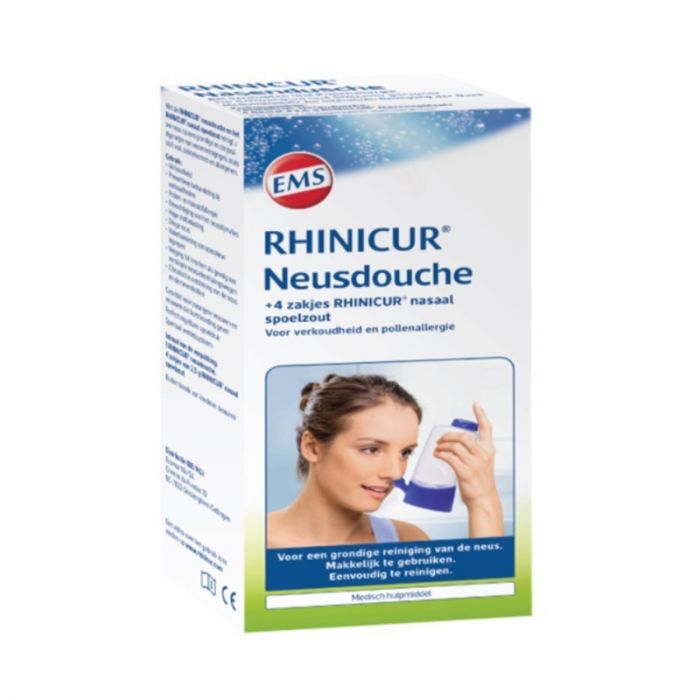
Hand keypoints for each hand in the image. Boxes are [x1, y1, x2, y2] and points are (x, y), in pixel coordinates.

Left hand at [433, 403, 503, 536]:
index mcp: (488, 450)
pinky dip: (440, 454)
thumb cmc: (480, 482)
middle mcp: (483, 454)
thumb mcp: (483, 463)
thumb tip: (456, 444)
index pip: (487, 428)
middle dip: (448, 436)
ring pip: (454, 446)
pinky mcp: (465, 472)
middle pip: (462, 436)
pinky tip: (437, 455)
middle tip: (439, 439)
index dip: (481, 415)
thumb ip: (474, 452)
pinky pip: (450, 458)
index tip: (476, 405)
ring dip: (442, 446)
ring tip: (436, 448)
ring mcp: (475, 463)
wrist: (483, 500)